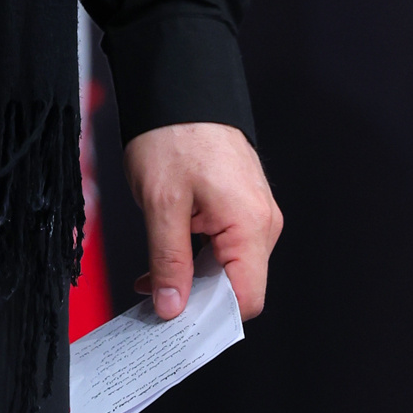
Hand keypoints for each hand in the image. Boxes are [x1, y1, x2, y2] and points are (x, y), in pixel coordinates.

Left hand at [124, 121, 281, 321]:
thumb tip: (172, 309)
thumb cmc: (173, 134)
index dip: (210, 319)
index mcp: (251, 225)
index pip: (246, 299)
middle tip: (152, 308)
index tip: (175, 329)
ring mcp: (253, 213)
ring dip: (190, 279)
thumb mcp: (161, 203)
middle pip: (236, 286)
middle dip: (195, 301)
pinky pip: (223, 246)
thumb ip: (168, 260)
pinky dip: (195, 259)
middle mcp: (262, 223)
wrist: (181, 84)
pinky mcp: (239, 205)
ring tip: (150, 282)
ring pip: (227, 268)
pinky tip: (163, 260)